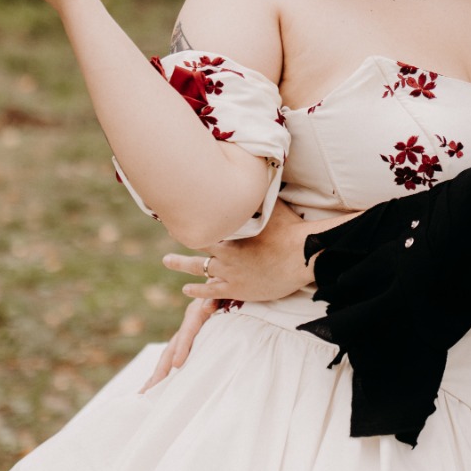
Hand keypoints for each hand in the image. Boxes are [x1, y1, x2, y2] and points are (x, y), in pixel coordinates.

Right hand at [141, 296, 218, 391]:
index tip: (178, 365)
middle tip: (148, 390)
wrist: (223, 286)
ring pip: (168, 356)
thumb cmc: (224, 291)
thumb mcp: (221, 293)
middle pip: (170, 349)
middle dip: (159, 371)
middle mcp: (186, 325)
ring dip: (157, 374)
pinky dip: (166, 371)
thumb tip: (207, 307)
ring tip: (145, 393)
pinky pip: (175, 357)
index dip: (182, 348)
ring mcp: (186, 333)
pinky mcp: (190, 340)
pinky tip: (158, 385)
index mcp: (195, 314)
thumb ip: (215, 299)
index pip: (187, 333)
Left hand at [162, 207, 324, 303]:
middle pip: (197, 245)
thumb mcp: (274, 207)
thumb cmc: (291, 231)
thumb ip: (260, 199)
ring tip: (167, 260)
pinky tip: (186, 289)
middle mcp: (226, 254)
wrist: (303, 258)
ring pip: (198, 268)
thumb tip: (254, 179)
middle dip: (183, 239)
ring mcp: (229, 273)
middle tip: (169, 234)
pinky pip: (210, 291)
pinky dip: (197, 289)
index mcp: (233, 233)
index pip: (205, 226)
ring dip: (180, 263)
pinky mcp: (237, 289)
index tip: (179, 213)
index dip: (192, 220)